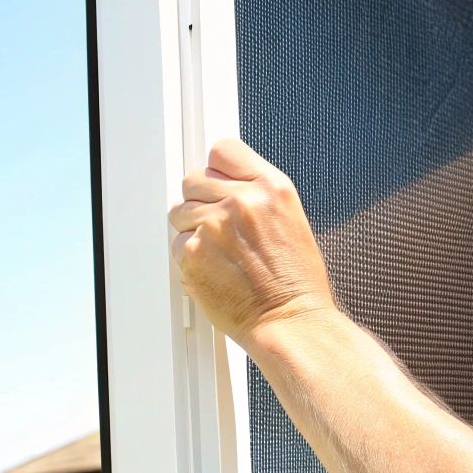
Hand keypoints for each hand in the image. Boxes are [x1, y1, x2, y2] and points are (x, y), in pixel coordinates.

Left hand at [168, 138, 337, 345]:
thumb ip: (256, 194)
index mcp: (271, 187)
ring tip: (221, 254)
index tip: (218, 185)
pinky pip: (177, 244)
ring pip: (180, 212)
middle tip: (220, 229)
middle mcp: (242, 200)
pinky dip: (190, 258)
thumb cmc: (295, 280)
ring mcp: (214, 225)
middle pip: (194, 180)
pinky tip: (215, 271)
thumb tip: (221, 183)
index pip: (222, 151)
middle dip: (201, 202)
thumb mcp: (290, 218)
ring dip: (193, 230)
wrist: (290, 320)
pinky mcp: (194, 253)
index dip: (217, 171)